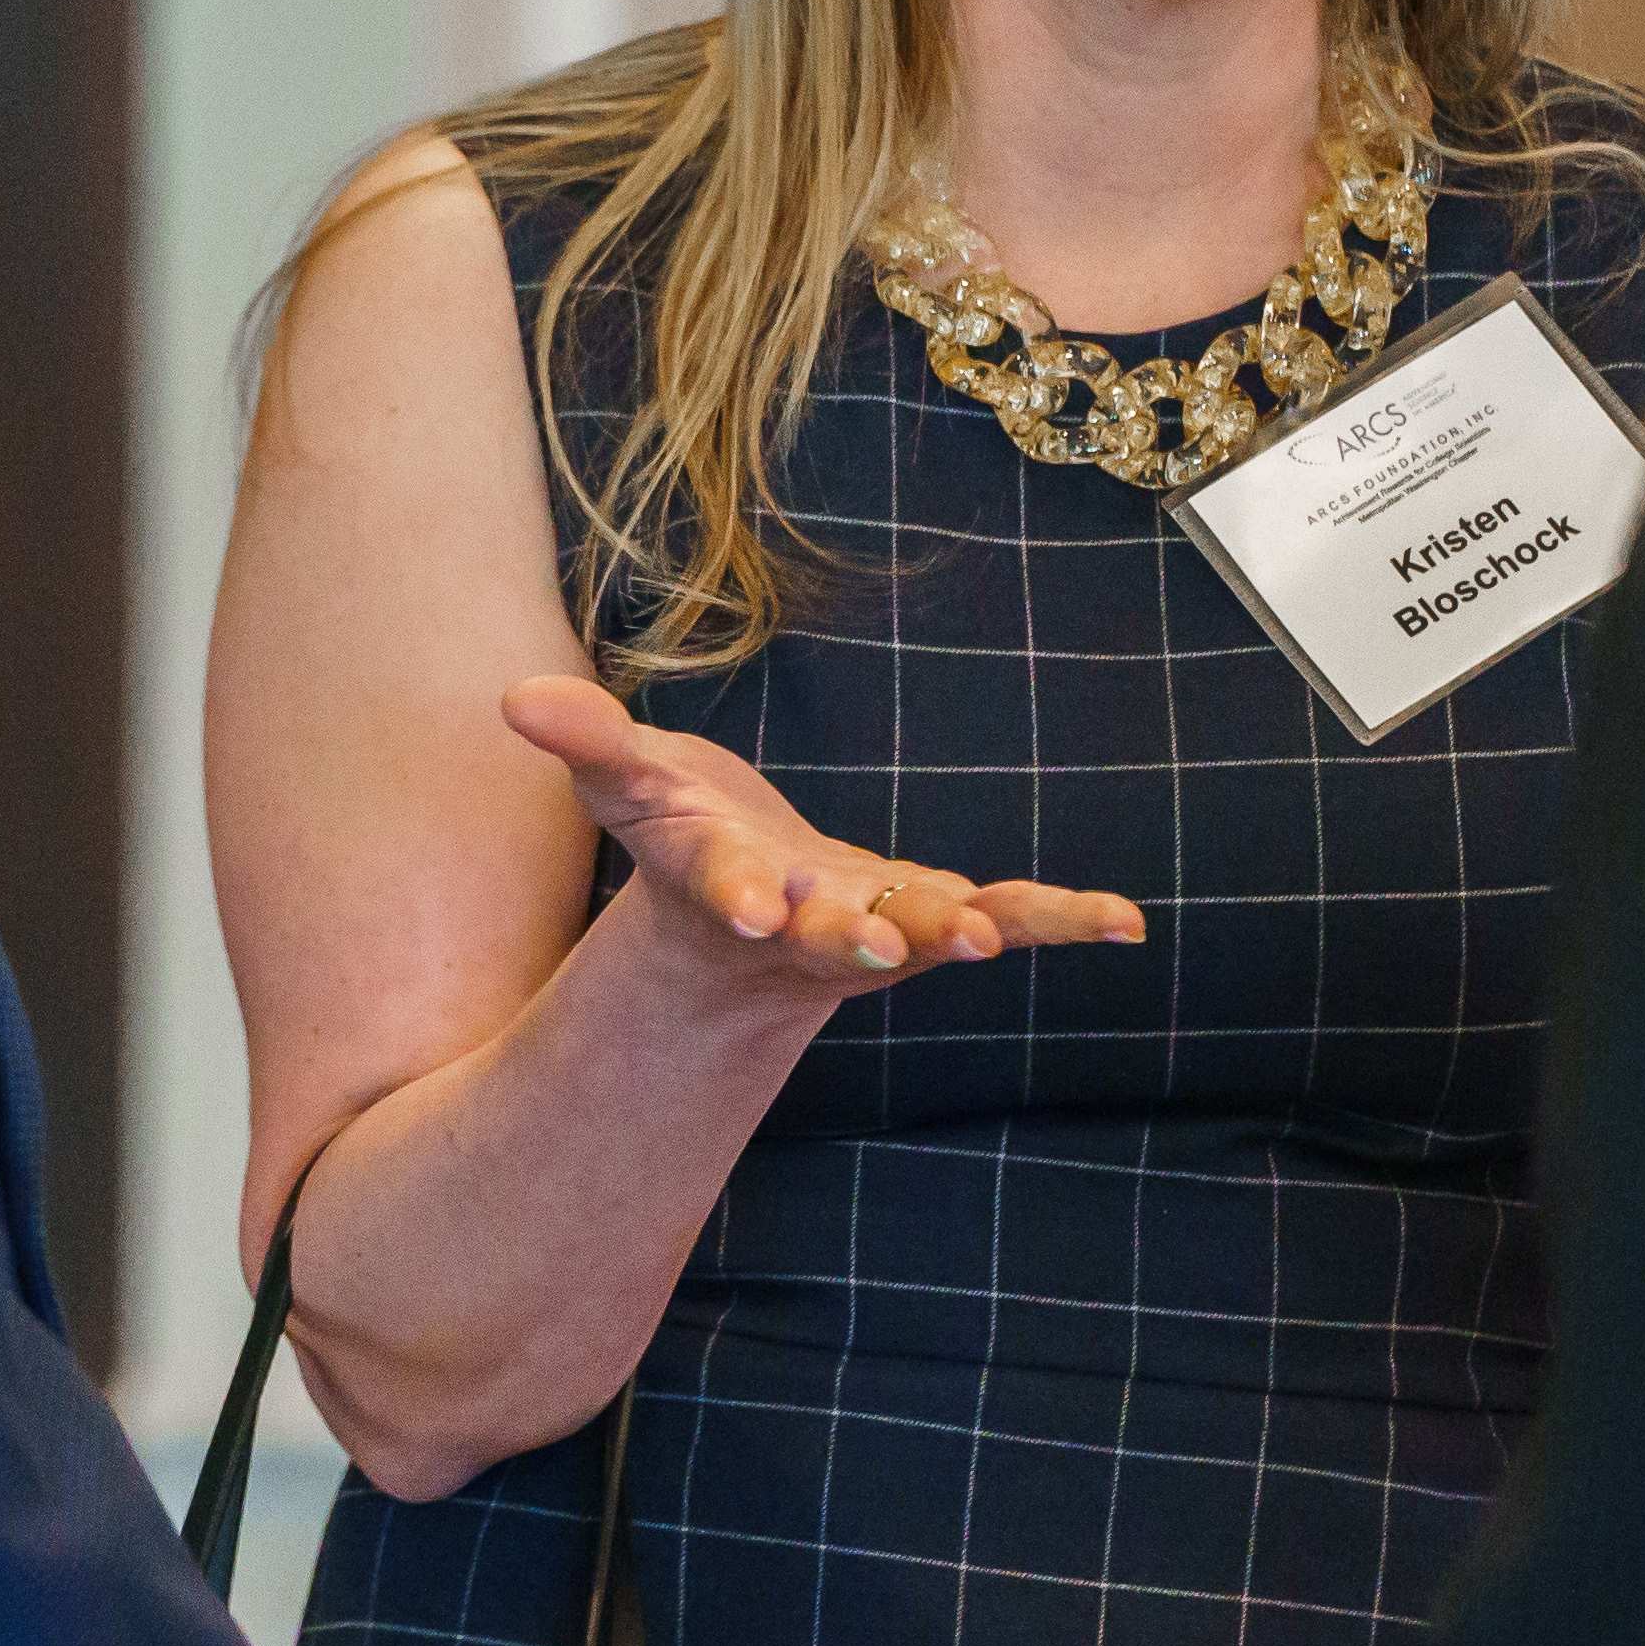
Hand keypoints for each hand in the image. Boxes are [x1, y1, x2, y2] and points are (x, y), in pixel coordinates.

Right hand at [505, 677, 1146, 989]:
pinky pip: (1009, 915)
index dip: (738, 895)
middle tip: (884, 944)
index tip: (752, 910)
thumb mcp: (627, 781)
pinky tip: (1127, 924)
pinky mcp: (934, 918)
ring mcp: (876, 927)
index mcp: (727, 884)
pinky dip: (1063, 919)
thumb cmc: (684, 834)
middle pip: (829, 931)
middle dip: (856, 934)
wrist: (745, 913)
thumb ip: (586, 740)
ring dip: (956, 929)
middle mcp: (804, 922)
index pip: (726, 886)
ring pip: (919, 931)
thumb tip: (516, 701)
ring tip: (995, 938)